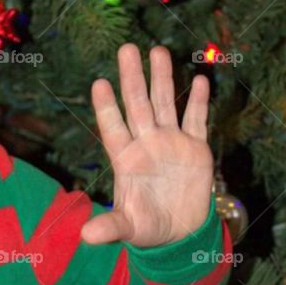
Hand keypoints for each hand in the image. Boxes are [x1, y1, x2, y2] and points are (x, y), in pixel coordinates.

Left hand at [81, 43, 212, 247]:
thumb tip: (86, 235)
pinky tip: (199, 79)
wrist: (180, 233)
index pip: (113, 128)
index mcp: (126, 160)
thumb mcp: (128, 229)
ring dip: (162, 78)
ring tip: (158, 50)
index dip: (107, 107)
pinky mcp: (195, 149)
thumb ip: (110, 227)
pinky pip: (196, 121)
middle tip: (127, 48)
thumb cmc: (147, 228)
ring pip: (165, 104)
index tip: (99, 83)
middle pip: (138, 105)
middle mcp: (146, 145)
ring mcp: (171, 143)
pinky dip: (198, 102)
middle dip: (133, 78)